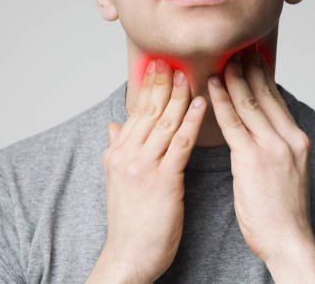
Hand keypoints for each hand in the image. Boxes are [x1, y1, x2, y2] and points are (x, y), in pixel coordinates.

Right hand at [91, 58, 206, 282]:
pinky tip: (201, 105)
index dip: (148, 87)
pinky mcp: (163, 181)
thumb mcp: (116, 181)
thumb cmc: (129, 222)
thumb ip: (116, 149)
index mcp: (117, 154)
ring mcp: (143, 167)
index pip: (135, 113)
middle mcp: (127, 156)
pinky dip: (190, 121)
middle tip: (173, 59)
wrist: (128, 255)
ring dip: (179, 96)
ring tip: (191, 74)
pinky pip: (179, 144)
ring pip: (164, 123)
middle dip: (162, 83)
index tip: (158, 65)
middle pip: (148, 111)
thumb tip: (113, 125)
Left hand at [207, 44, 314, 281]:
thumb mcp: (289, 172)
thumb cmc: (284, 212)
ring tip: (223, 58)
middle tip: (240, 46)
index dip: (264, 77)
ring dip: (234, 78)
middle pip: (266, 94)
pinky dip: (221, 101)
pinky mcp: (253, 159)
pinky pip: (233, 123)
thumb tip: (260, 132)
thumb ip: (276, 148)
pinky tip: (211, 86)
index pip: (277, 100)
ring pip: (249, 103)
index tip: (255, 58)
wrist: (289, 239)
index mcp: (298, 140)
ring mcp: (272, 147)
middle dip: (251, 68)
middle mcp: (289, 138)